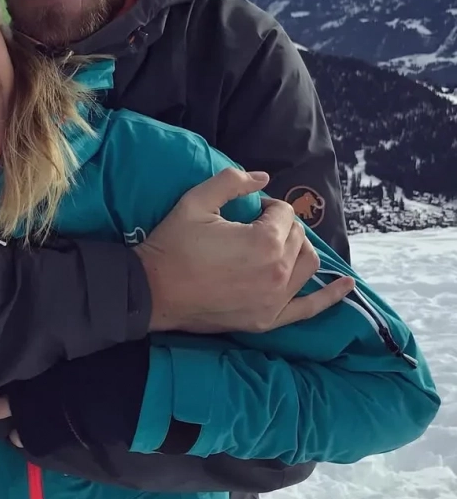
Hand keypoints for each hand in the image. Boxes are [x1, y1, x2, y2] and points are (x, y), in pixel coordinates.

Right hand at [135, 168, 353, 334]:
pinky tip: (346, 286)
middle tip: (257, 224)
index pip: (284, 214)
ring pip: (308, 265)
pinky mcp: (268, 320)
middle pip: (298, 238)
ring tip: (279, 244)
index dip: (267, 206)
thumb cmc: (173, 244)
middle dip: (282, 225)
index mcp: (264, 242)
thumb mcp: (196, 201)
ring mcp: (275, 300)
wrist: (153, 290)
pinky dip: (330, 297)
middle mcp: (278, 272)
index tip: (249, 208)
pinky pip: (309, 309)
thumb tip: (263, 178)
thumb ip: (232, 181)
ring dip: (299, 249)